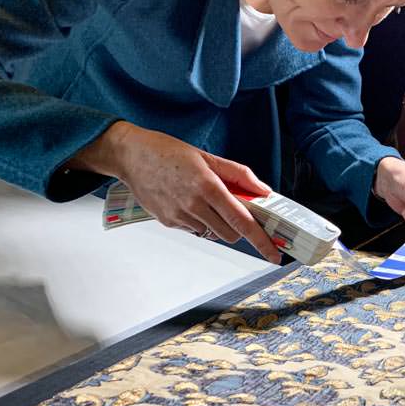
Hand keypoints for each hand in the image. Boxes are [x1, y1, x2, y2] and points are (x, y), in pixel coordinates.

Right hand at [71, 121, 281, 262]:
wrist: (130, 155)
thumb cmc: (167, 151)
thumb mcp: (207, 156)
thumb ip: (239, 175)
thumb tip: (263, 191)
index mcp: (208, 187)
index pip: (242, 221)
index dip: (261, 240)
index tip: (274, 253)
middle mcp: (194, 205)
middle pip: (230, 234)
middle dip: (237, 228)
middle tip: (233, 209)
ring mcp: (180, 216)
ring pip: (212, 233)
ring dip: (216, 222)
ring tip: (202, 198)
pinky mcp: (169, 222)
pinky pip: (194, 229)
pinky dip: (199, 220)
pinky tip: (186, 201)